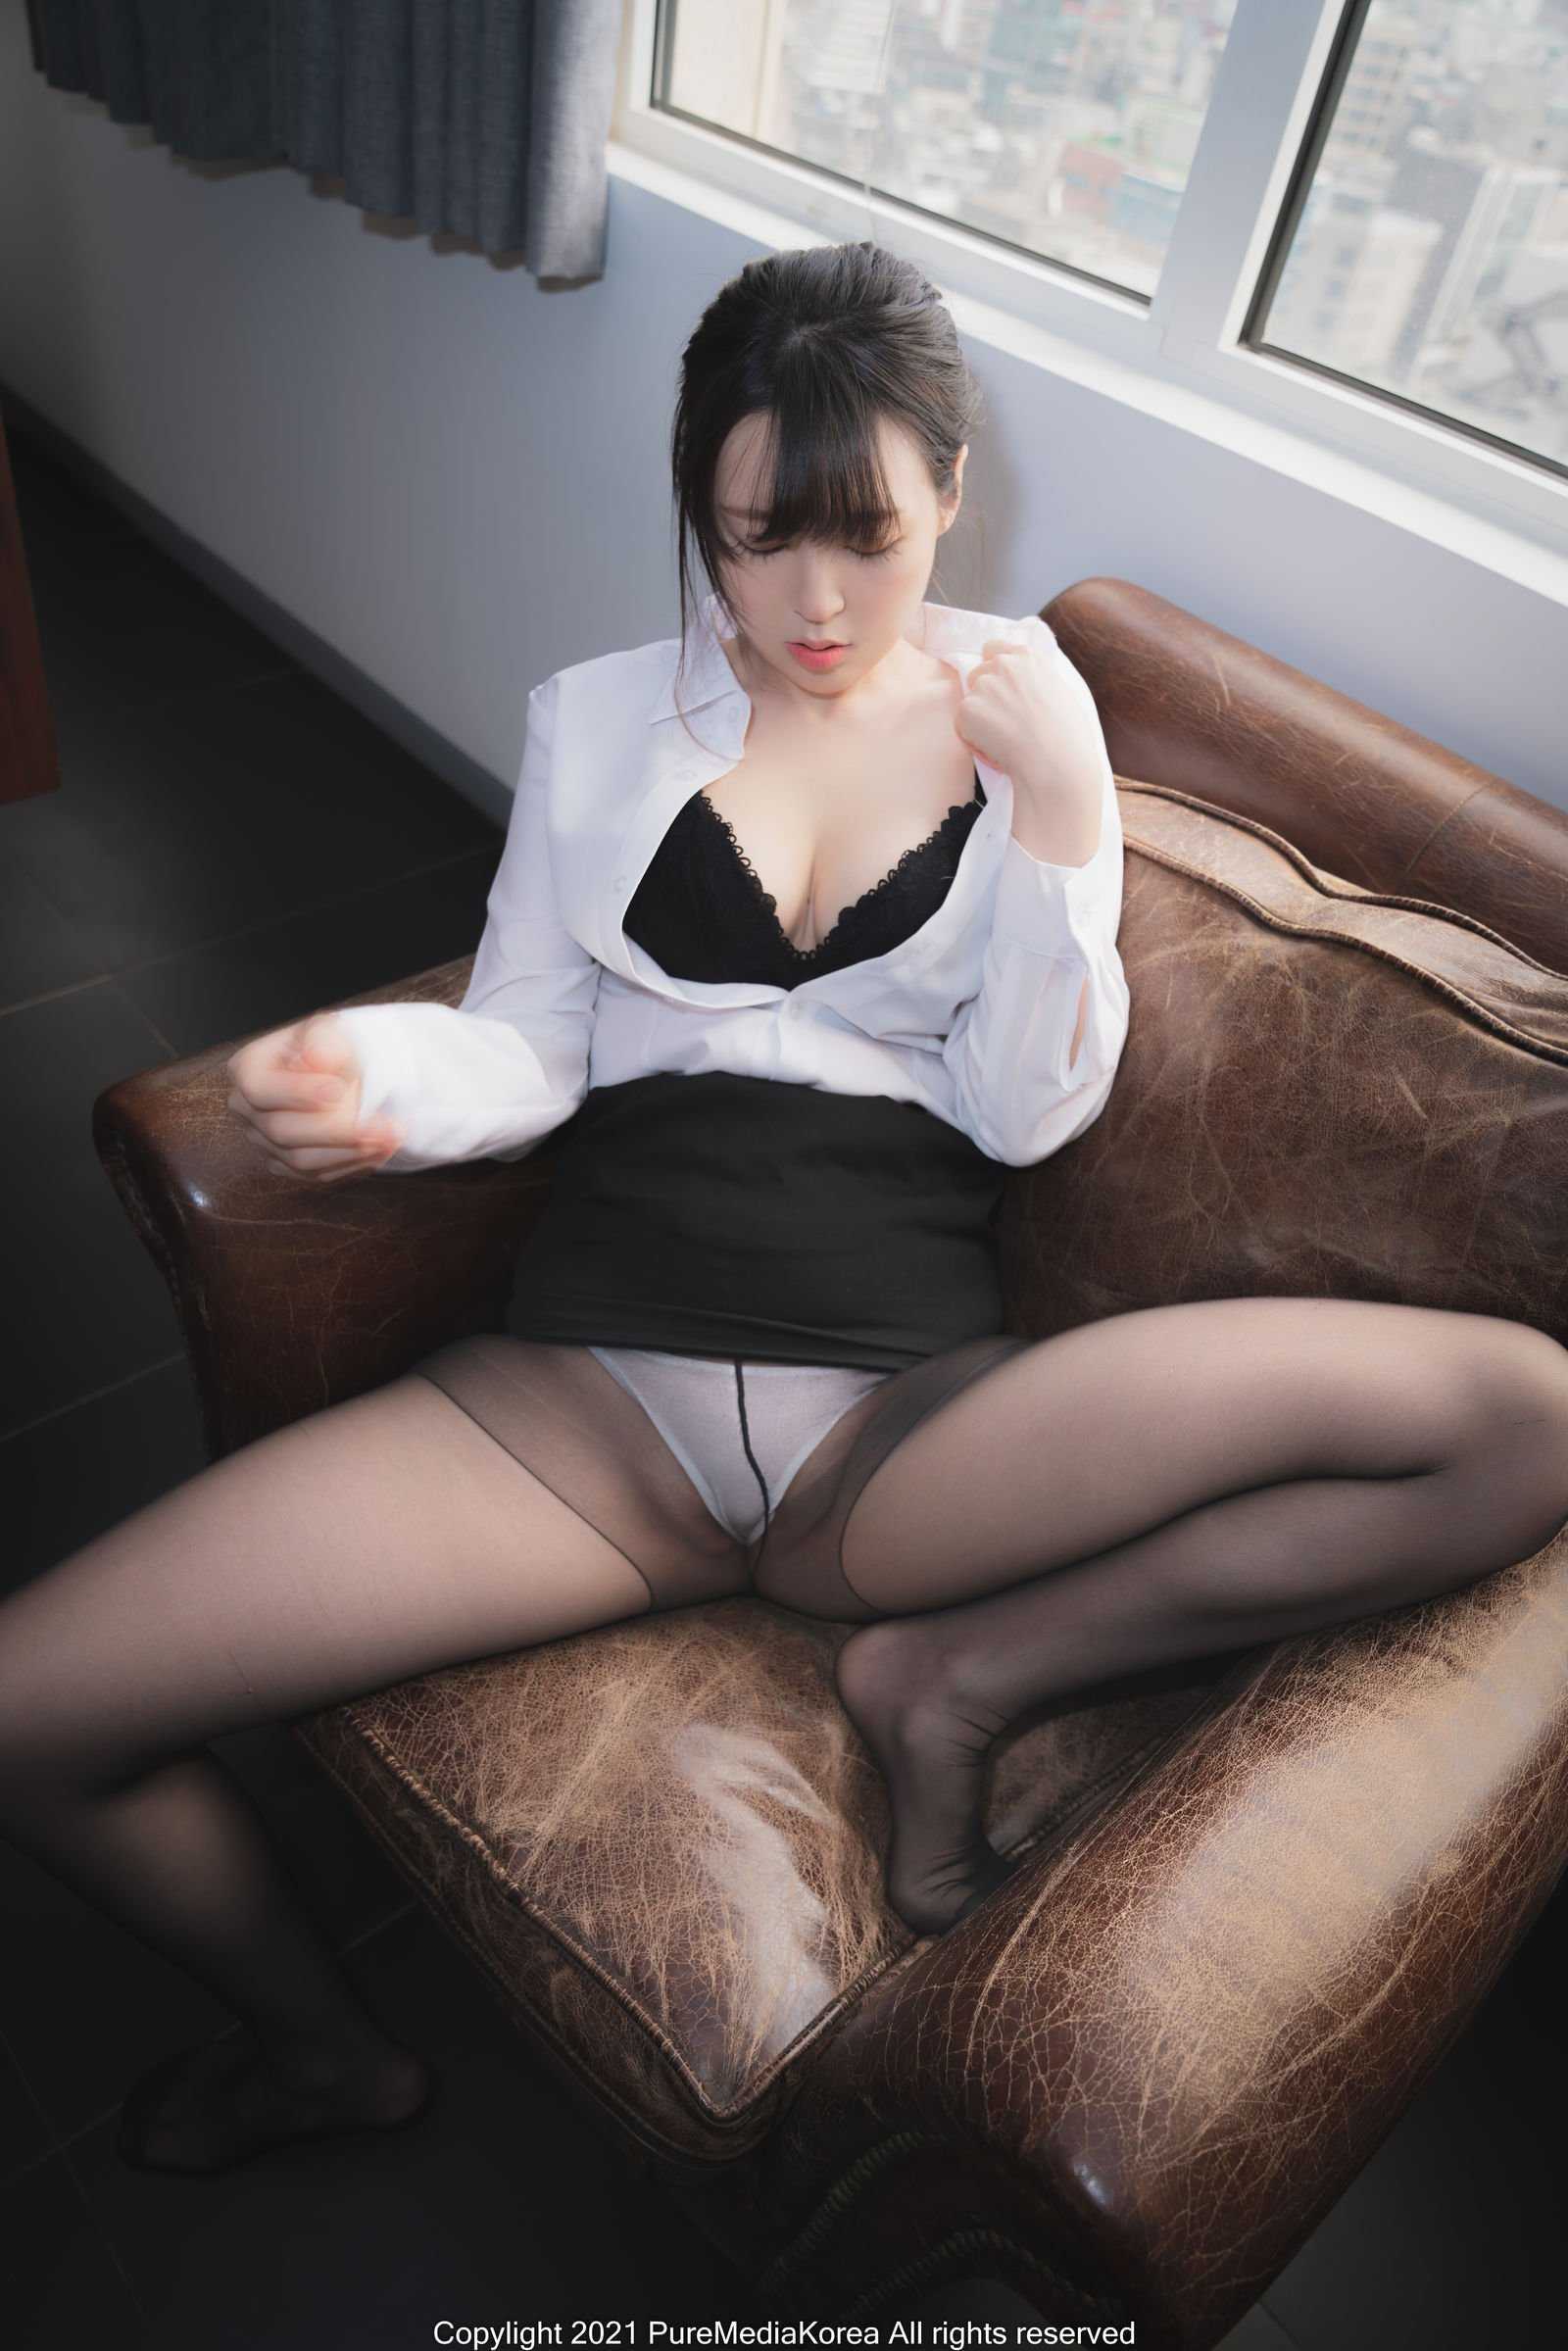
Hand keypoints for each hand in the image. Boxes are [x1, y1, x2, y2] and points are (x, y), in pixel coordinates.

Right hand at [226, 1011, 402, 1182]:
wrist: (340, 1073)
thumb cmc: (330, 1048)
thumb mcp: (329, 1030)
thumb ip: (323, 1040)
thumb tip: (318, 1058)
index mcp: (247, 1070)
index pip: (260, 1089)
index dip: (297, 1093)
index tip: (338, 1090)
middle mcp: (247, 1111)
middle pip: (282, 1131)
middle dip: (338, 1130)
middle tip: (385, 1125)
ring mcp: (264, 1143)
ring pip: (302, 1162)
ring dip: (351, 1152)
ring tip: (391, 1137)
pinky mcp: (286, 1167)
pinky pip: (317, 1176)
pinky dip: (352, 1165)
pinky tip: (381, 1149)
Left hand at [954, 624, 1100, 799]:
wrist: (1055, 761)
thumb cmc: (1068, 735)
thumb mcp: (1061, 692)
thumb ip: (1036, 680)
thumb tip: (1024, 686)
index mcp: (1027, 657)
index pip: (994, 648)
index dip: (992, 667)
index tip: (998, 685)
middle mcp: (1003, 664)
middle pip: (978, 673)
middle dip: (984, 694)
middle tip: (1002, 721)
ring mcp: (984, 685)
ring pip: (970, 700)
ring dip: (979, 717)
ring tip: (1003, 738)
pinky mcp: (968, 708)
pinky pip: (962, 723)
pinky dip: (972, 737)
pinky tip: (995, 747)